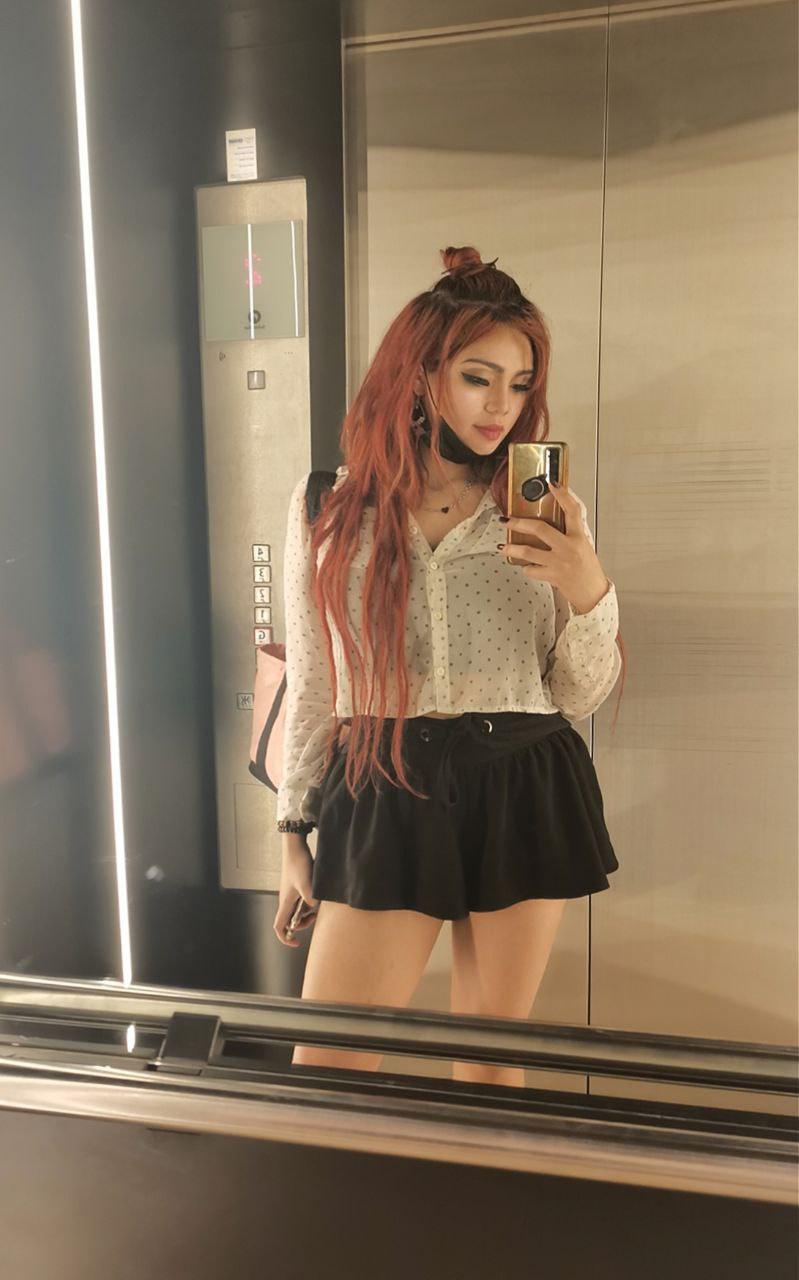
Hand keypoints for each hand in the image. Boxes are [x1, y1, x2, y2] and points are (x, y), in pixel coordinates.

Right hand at [274, 839, 319, 947]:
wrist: (295, 846)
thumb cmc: (298, 863)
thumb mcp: (307, 883)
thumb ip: (311, 898)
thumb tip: (314, 907)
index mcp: (285, 902)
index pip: (279, 926)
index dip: (285, 938)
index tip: (297, 943)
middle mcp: (286, 900)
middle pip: (290, 921)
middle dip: (302, 924)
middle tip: (315, 916)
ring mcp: (291, 893)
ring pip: (297, 911)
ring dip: (306, 913)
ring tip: (318, 904)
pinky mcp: (297, 886)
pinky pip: (301, 901)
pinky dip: (309, 903)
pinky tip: (318, 896)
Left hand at [499, 481, 609, 613]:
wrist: (592, 594)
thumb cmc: (588, 569)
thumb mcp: (583, 545)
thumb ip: (570, 533)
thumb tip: (554, 519)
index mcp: (579, 537)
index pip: (573, 511)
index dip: (563, 495)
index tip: (552, 484)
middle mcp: (569, 547)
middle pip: (540, 529)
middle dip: (519, 523)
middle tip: (506, 519)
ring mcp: (559, 562)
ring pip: (529, 552)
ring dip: (512, 549)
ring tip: (502, 546)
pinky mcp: (552, 576)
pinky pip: (532, 570)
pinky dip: (527, 568)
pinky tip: (525, 567)